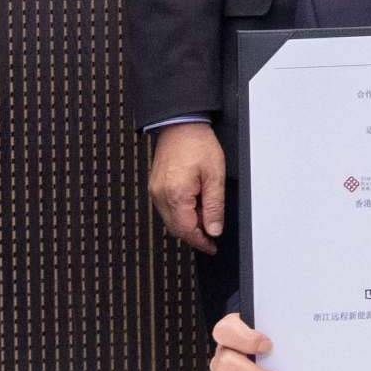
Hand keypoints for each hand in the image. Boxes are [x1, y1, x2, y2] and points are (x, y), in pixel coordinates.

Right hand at [147, 122, 227, 251]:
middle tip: (212, 236)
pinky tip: (194, 205)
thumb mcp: (215, 175)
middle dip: (194, 235)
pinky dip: (180, 213)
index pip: (186, 230)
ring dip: (187, 224)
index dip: (200, 242)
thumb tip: (214, 229)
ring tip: (206, 216)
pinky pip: (166, 208)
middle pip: (176, 228)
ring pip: (170, 220)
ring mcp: (155, 191)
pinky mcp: (155, 186)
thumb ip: (214, 205)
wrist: (180, 124)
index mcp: (176, 195)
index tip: (212, 247)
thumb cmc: (197, 144)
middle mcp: (161, 196)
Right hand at [205, 312, 283, 370]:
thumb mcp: (278, 334)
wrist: (271, 357)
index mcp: (232, 331)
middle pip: (225, 365)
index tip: (268, 346)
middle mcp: (222, 353)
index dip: (244, 339)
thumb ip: (282, 337)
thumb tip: (300, 343)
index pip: (226, 331)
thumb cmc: (274, 344)